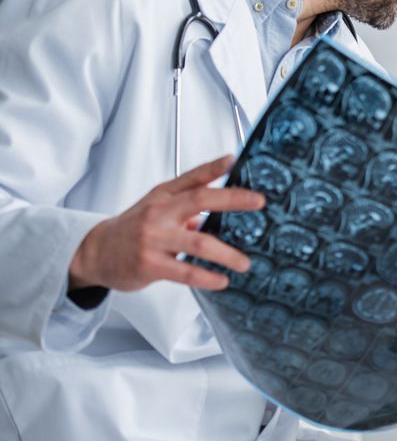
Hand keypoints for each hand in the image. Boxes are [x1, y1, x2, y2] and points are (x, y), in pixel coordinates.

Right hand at [68, 155, 264, 291]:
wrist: (95, 252)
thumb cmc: (133, 228)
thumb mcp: (157, 207)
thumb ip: (187, 204)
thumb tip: (220, 206)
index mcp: (163, 197)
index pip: (192, 177)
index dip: (214, 166)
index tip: (235, 160)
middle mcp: (159, 213)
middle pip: (200, 200)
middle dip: (233, 199)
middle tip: (258, 202)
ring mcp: (153, 238)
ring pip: (198, 242)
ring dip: (226, 254)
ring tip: (244, 263)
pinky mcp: (149, 264)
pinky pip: (185, 271)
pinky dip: (207, 276)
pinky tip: (221, 280)